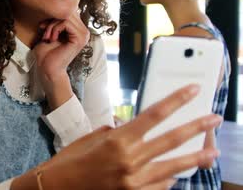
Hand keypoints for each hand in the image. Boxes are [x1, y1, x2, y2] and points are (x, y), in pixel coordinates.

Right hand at [27, 84, 221, 189]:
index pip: (153, 115)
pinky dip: (169, 179)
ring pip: (173, 167)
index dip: (176, 101)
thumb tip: (131, 128)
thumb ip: (115, 133)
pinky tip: (176, 174)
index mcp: (117, 141)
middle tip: (213, 119)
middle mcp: (129, 161)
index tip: (192, 91)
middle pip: (171, 140)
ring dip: (194, 158)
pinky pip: (160, 187)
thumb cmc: (69, 163)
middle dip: (196, 128)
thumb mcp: (91, 140)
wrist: (56, 189)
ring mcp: (135, 183)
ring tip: (211, 152)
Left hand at [32, 12, 89, 106]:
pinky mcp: (79, 39)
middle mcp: (84, 31)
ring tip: (47, 36)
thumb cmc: (46, 53)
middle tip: (44, 30)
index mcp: (78, 29)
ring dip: (52, 25)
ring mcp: (84, 35)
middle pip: (68, 12)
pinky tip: (51, 38)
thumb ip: (55, 20)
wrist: (47, 69)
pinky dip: (54, 28)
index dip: (54, 15)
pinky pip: (66, 23)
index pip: (68, 11)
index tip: (42, 26)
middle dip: (52, 19)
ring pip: (66, 16)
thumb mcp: (50, 32)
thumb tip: (55, 6)